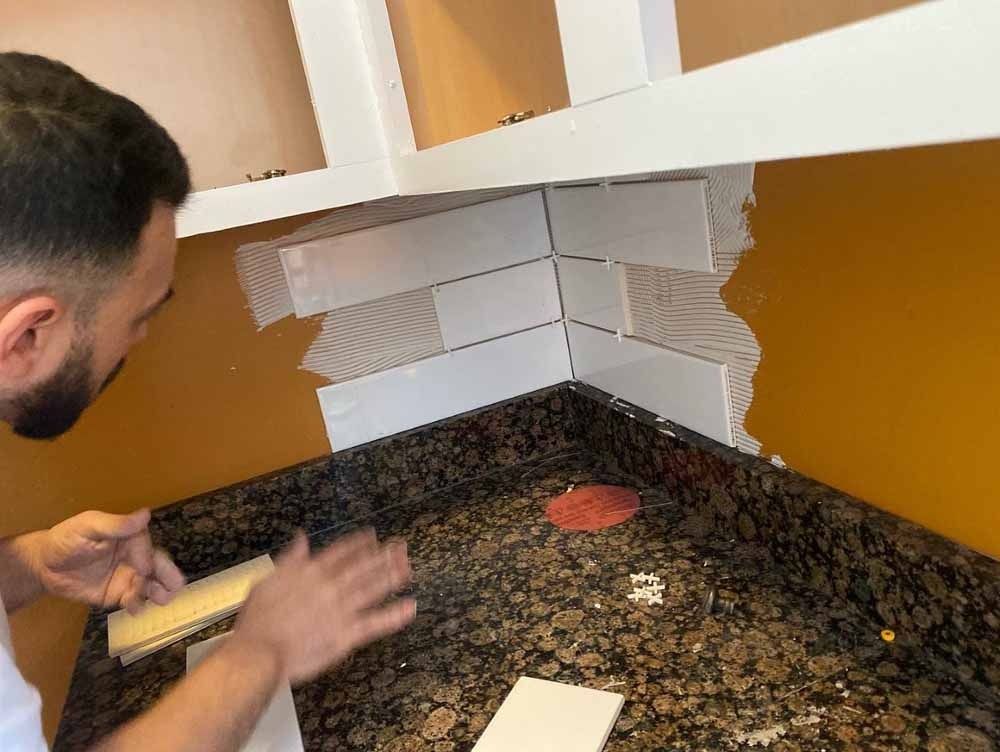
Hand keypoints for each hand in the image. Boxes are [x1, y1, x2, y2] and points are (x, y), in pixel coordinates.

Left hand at [31, 509, 185, 612]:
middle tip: (175, 585)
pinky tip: (135, 610)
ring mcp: (126, 576)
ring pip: (149, 583)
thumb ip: (116, 525)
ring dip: (158, 591)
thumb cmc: (65, 540)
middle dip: (168, 575)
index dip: (146, 557)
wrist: (43, 566)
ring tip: (163, 599)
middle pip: (156, 564)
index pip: (145, 546)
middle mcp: (132, 556)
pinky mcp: (116, 594)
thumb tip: (146, 514)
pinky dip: (137, 605)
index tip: (143, 568)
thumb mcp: (88, 526)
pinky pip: (132, 600)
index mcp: (128, 537)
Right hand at [233, 528, 414, 683]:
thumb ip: (289, 559)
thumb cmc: (257, 620)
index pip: (340, 552)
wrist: (259, 652)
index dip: (359, 543)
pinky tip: (409, 607)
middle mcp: (330, 587)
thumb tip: (301, 538)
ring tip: (408, 568)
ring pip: (372, 589)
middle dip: (383, 556)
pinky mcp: (346, 634)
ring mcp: (341, 610)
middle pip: (362, 567)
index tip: (373, 536)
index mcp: (310, 573)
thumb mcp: (267, 580)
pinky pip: (375, 623)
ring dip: (392, 577)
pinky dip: (394, 615)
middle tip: (401, 547)